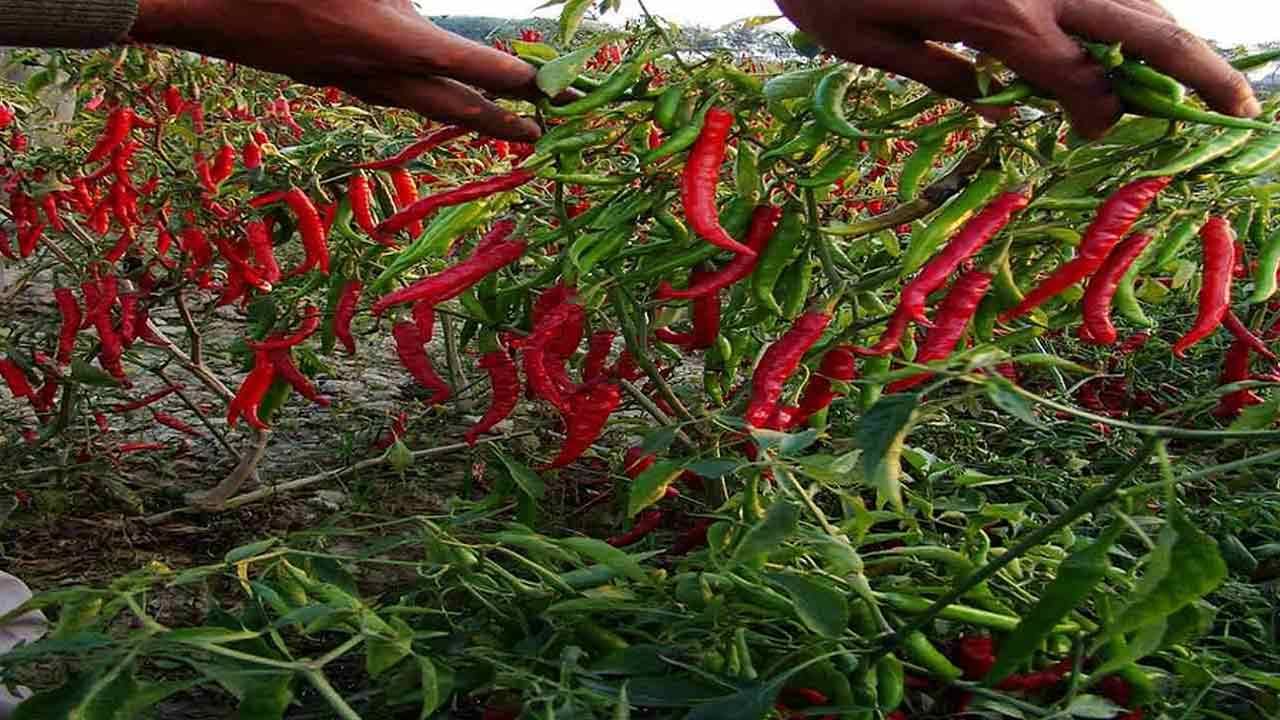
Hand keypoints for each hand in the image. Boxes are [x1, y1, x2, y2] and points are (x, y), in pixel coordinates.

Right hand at [131, 0, 541, 140]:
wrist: (193, 2)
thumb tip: (424, 6)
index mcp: (394, 41)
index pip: (475, 65)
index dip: (519, 80)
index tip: (552, 92)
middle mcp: (378, 73)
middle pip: (456, 106)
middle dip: (500, 122)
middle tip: (537, 137)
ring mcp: (348, 80)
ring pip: (419, 102)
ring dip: (458, 113)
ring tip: (492, 122)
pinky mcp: (322, 76)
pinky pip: (383, 91)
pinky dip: (413, 93)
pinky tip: (417, 89)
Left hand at [776, 0, 1259, 137]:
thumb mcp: (858, 39)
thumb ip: (928, 72)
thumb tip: (984, 100)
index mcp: (998, 21)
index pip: (1085, 83)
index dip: (1103, 113)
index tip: (1099, 131)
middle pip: (1146, 28)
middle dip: (1201, 72)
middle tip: (1242, 110)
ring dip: (1168, 31)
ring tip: (1192, 70)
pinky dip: (1124, 2)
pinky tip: (1127, 22)